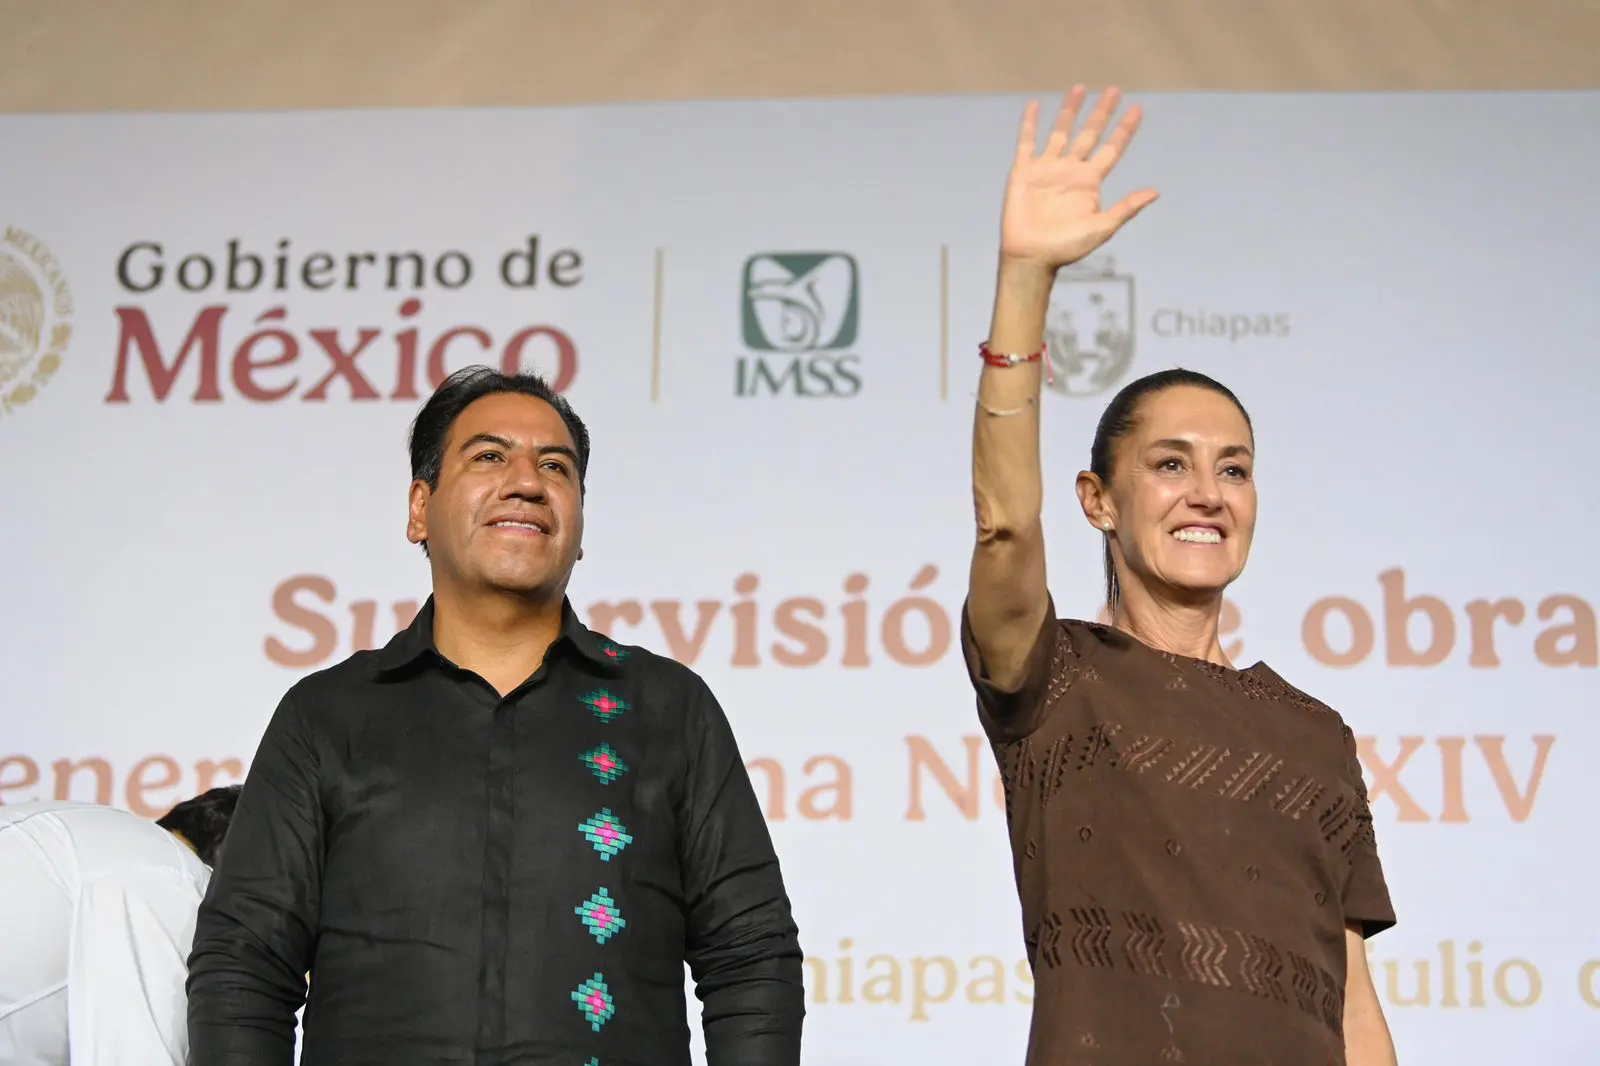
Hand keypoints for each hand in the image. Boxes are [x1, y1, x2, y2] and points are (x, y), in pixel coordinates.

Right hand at [999, 86, 1158, 272]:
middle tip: (1114, 90)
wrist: (1031, 256)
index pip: (1112, 148)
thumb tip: (1155, 192)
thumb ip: (1126, 208)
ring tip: (1080, 88)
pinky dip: (1030, 123)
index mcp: (1090, 182)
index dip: (1124, 129)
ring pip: (1061, 131)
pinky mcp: (1024, 172)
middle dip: (1101, 112)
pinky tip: (1035, 104)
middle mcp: (1070, 170)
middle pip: (1089, 134)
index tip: (1137, 109)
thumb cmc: (1066, 248)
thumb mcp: (1102, 227)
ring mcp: (1047, 169)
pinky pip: (1027, 142)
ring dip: (1070, 110)